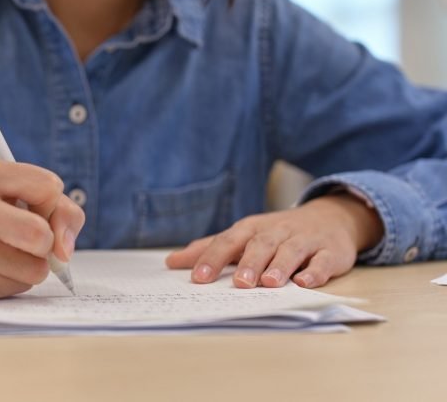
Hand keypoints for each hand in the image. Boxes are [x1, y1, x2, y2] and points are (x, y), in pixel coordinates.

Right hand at [0, 157, 84, 297]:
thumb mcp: (27, 193)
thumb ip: (62, 211)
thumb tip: (63, 252)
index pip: (49, 188)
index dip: (50, 202)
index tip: (33, 207)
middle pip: (38, 234)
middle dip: (47, 241)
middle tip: (34, 238)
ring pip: (35, 269)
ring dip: (34, 264)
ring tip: (12, 251)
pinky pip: (18, 288)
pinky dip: (17, 280)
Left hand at [165, 194, 383, 288]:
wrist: (330, 218)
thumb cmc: (276, 233)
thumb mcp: (242, 236)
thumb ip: (209, 249)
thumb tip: (171, 262)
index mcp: (251, 229)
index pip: (228, 242)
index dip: (213, 259)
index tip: (198, 278)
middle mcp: (276, 232)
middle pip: (260, 245)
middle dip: (248, 263)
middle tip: (238, 283)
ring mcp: (304, 241)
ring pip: (290, 251)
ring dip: (280, 266)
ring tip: (269, 283)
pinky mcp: (330, 252)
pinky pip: (323, 261)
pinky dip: (315, 271)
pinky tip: (305, 282)